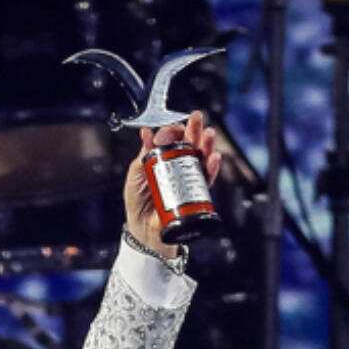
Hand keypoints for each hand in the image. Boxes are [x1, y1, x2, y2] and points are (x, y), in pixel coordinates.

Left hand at [124, 109, 221, 258]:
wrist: (143, 230)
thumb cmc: (138, 204)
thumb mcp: (135, 176)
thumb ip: (143, 155)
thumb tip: (146, 133)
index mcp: (163, 156)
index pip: (172, 138)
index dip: (171, 132)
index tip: (163, 136)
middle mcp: (178, 164)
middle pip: (190, 142)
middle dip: (194, 129)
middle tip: (197, 118)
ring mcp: (188, 177)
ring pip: (201, 156)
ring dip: (206, 144)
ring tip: (208, 135)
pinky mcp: (196, 193)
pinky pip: (206, 178)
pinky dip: (211, 167)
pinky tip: (213, 158)